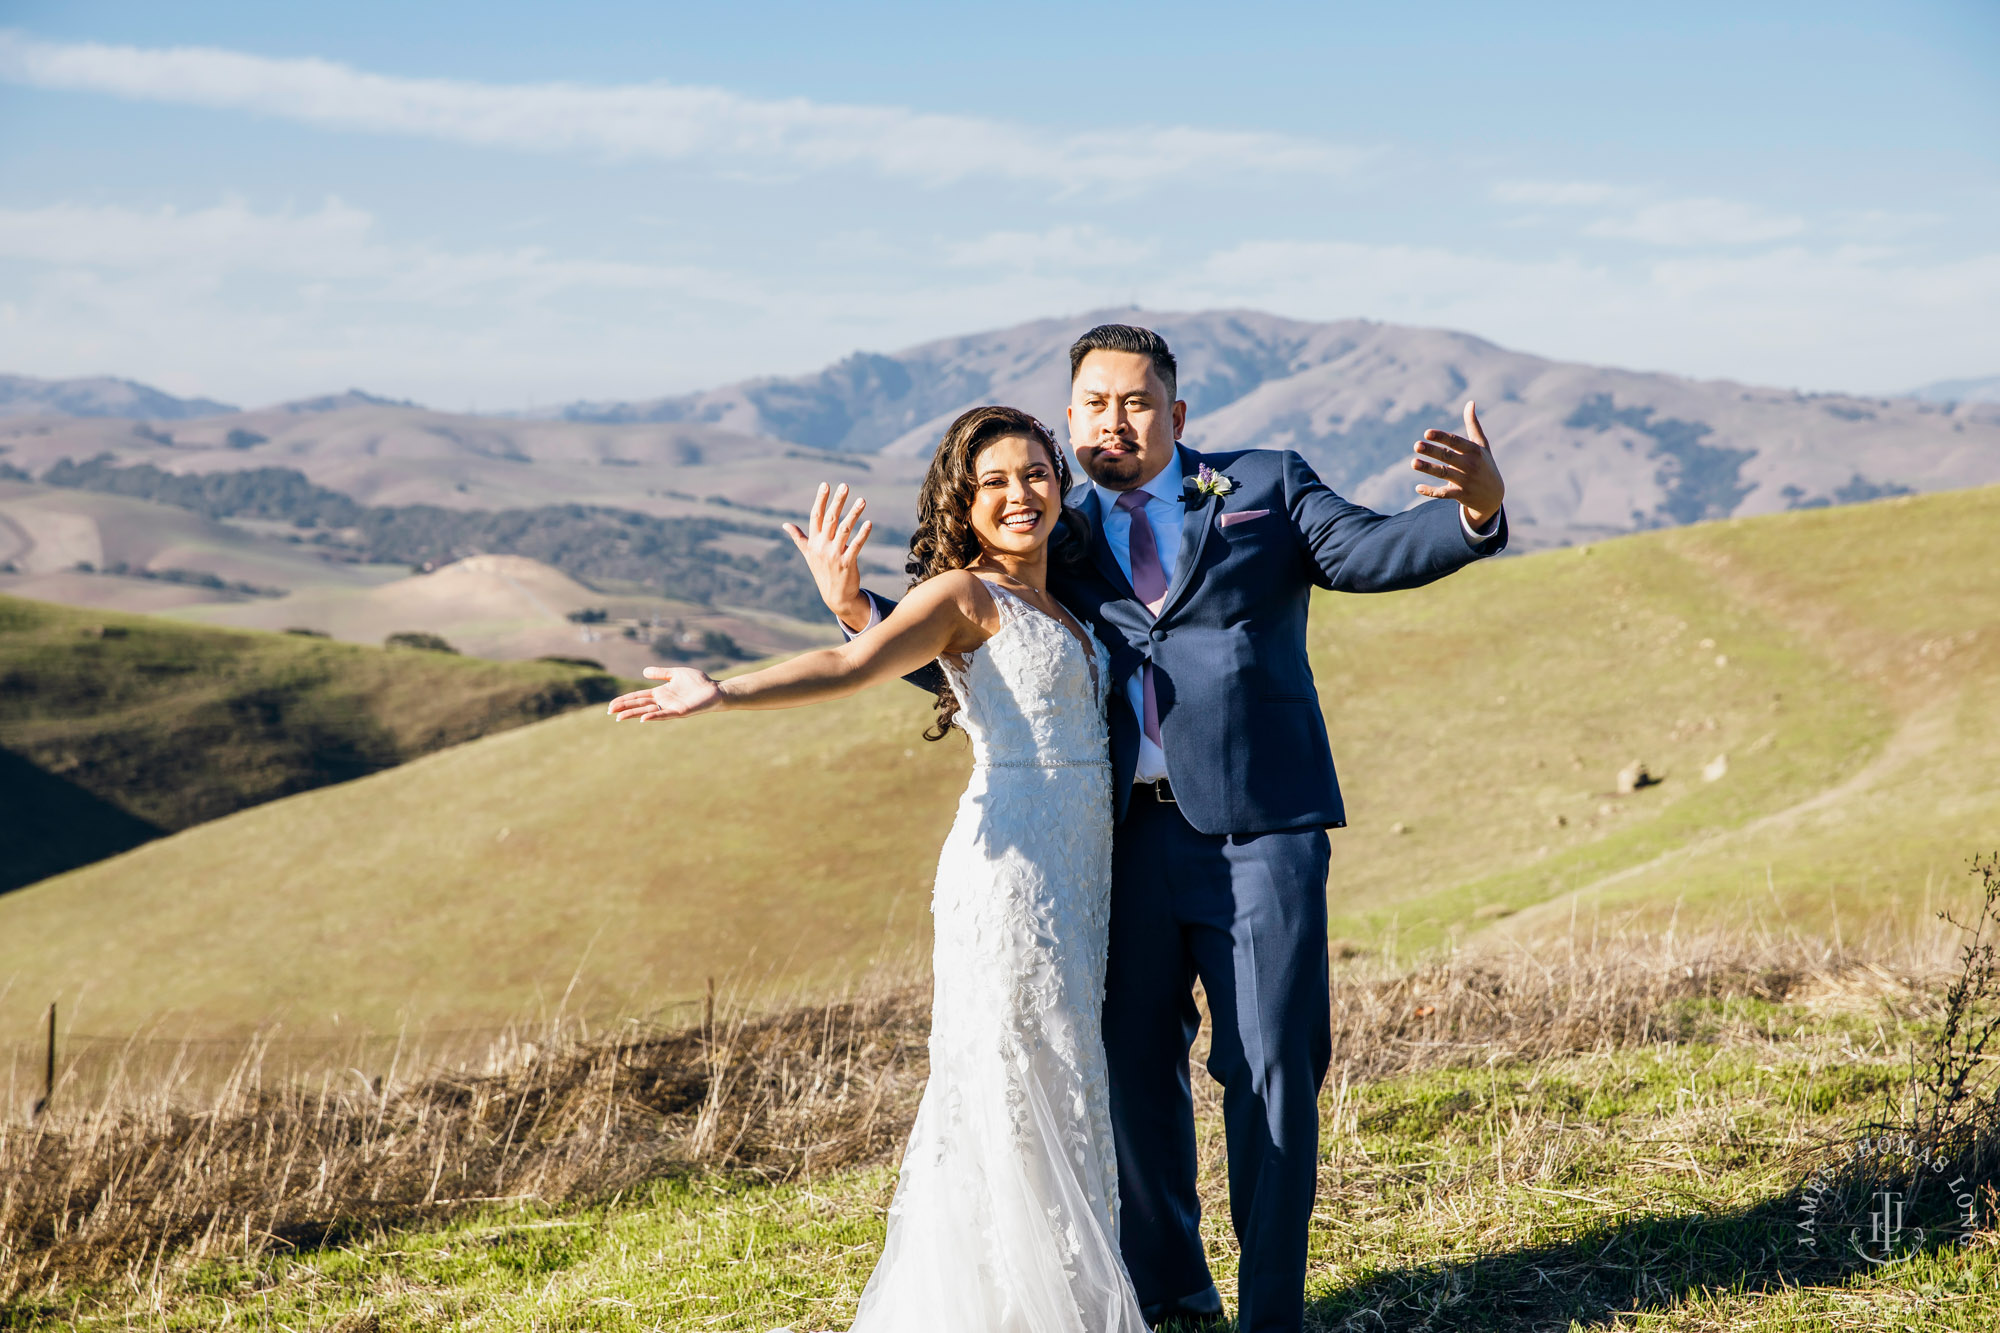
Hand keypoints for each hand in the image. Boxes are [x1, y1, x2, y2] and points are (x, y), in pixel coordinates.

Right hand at [607, 667, 725, 721]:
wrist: (715, 690)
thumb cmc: (698, 682)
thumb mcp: (676, 673)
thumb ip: (661, 673)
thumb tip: (643, 671)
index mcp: (661, 693)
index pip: (638, 697)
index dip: (625, 700)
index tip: (611, 704)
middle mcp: (663, 702)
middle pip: (639, 705)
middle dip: (624, 708)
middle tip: (610, 711)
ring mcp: (670, 708)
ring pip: (648, 712)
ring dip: (633, 714)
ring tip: (619, 717)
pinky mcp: (680, 712)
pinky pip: (664, 715)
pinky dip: (654, 717)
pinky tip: (643, 719)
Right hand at [782, 482, 873, 631]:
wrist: (835, 596)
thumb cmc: (822, 571)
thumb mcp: (808, 554)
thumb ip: (798, 538)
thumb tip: (785, 525)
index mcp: (813, 542)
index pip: (816, 516)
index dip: (820, 500)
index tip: (825, 484)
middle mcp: (822, 547)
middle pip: (830, 519)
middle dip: (837, 501)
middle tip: (845, 485)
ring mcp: (834, 555)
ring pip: (845, 530)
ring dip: (854, 514)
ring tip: (862, 500)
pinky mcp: (847, 563)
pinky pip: (856, 546)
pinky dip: (862, 535)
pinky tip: (869, 523)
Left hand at [1413, 401, 1505, 528]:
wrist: (1494, 496)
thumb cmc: (1485, 465)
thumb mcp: (1482, 445)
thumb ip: (1473, 425)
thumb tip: (1470, 402)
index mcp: (1474, 451)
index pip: (1456, 442)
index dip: (1442, 437)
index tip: (1427, 433)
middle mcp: (1470, 465)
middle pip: (1447, 456)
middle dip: (1432, 451)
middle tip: (1416, 445)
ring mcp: (1466, 481)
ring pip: (1443, 474)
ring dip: (1428, 468)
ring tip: (1413, 463)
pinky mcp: (1461, 495)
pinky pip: (1444, 493)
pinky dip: (1431, 491)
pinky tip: (1418, 488)